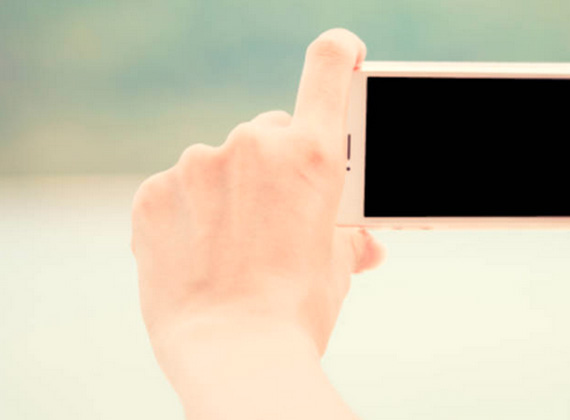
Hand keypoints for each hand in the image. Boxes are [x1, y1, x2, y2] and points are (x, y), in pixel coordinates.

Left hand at [131, 29, 382, 417]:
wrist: (233, 352)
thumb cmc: (296, 310)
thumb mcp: (338, 266)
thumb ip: (348, 234)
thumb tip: (364, 243)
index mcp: (311, 154)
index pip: (329, 66)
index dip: (340, 53)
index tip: (344, 53)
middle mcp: (254, 144)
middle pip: (271, 133)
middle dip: (277, 166)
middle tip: (278, 215)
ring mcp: (197, 165)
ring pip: (221, 164)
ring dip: (229, 191)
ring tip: (234, 245)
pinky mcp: (154, 193)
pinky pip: (178, 189)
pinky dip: (190, 211)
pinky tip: (199, 250)